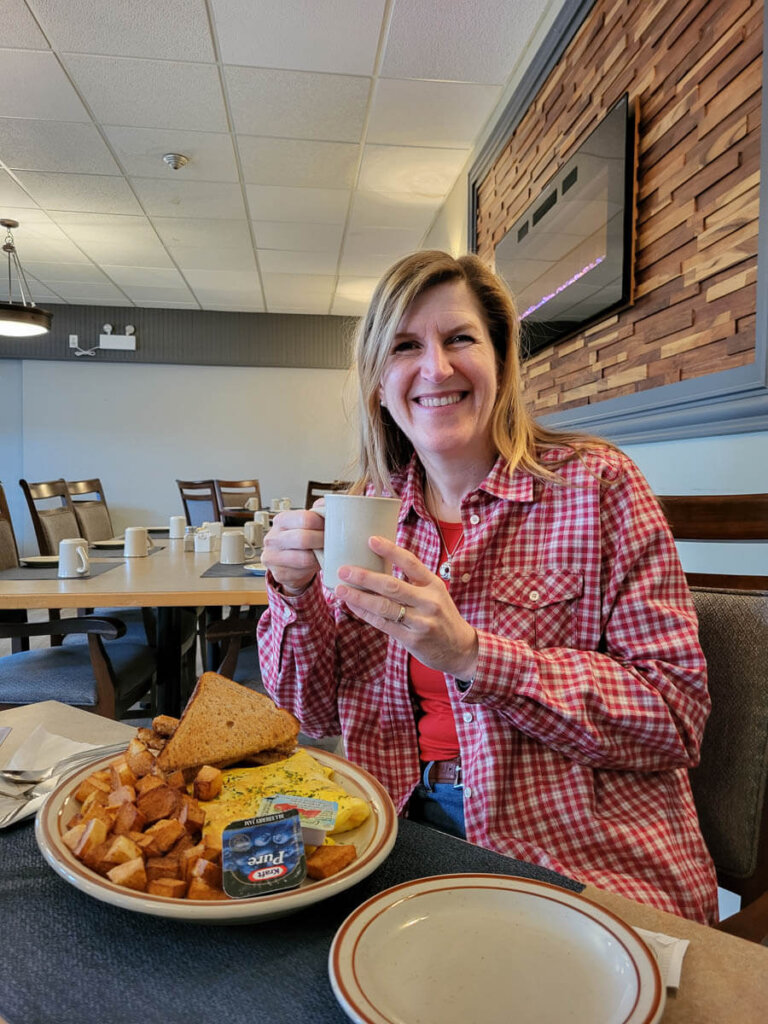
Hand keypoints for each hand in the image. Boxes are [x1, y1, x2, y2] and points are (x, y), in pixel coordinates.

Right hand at [260, 508, 324, 594]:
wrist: (289, 562)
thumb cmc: (300, 540)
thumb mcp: (306, 523)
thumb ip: (317, 512)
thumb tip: (329, 502)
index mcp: (281, 520)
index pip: (304, 518)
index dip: (322, 523)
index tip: (332, 526)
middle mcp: (273, 538)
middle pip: (303, 539)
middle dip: (322, 541)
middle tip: (334, 542)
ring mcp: (273, 557)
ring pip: (304, 558)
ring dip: (319, 556)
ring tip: (327, 553)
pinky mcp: (279, 574)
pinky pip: (302, 572)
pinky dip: (313, 569)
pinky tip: (317, 563)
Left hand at [334, 536, 477, 679]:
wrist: (460, 649)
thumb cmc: (441, 616)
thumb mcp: (435, 593)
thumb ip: (413, 581)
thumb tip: (379, 565)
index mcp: (434, 584)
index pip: (411, 562)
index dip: (390, 550)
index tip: (371, 540)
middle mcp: (428, 602)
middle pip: (392, 586)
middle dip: (365, 577)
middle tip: (344, 570)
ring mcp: (421, 622)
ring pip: (384, 606)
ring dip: (359, 597)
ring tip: (340, 589)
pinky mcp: (412, 639)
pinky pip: (383, 624)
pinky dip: (365, 614)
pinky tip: (353, 606)